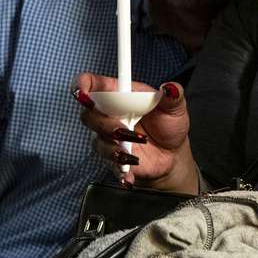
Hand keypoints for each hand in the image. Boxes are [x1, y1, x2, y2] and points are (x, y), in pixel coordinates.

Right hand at [74, 74, 199, 193]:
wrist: (172, 154)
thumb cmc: (168, 125)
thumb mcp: (175, 109)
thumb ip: (173, 96)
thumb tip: (170, 88)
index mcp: (120, 95)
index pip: (92, 85)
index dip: (81, 85)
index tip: (82, 92)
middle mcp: (109, 115)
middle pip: (88, 115)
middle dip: (103, 123)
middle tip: (123, 130)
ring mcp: (108, 137)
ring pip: (97, 141)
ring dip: (114, 147)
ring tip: (135, 150)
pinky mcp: (113, 157)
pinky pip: (109, 164)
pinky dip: (120, 168)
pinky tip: (130, 172)